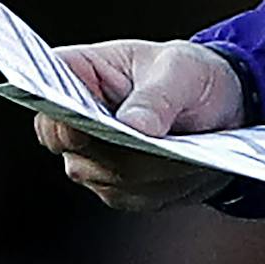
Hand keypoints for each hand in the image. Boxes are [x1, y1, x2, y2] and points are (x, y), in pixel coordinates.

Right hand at [34, 39, 243, 209]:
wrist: (218, 108)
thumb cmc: (189, 74)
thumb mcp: (183, 69)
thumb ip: (158, 95)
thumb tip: (133, 126)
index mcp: (78, 72)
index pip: (46, 90)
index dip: (58, 109)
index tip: (79, 121)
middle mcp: (71, 122)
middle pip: (76, 145)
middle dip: (122, 146)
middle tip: (162, 140)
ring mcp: (89, 159)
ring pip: (110, 176)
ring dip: (154, 167)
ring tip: (189, 150)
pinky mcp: (114, 187)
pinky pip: (135, 194)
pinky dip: (166, 184)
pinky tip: (191, 166)